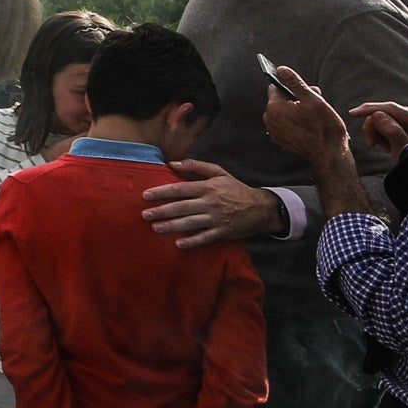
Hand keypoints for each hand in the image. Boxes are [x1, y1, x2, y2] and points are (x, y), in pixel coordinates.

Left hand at [142, 160, 282, 247]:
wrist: (262, 208)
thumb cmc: (236, 189)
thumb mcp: (219, 173)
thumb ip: (196, 166)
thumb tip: (172, 163)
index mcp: (208, 187)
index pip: (180, 189)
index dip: (162, 192)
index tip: (146, 195)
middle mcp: (211, 203)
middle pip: (182, 207)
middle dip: (161, 211)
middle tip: (145, 215)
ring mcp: (217, 218)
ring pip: (190, 223)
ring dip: (171, 226)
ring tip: (155, 228)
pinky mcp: (223, 232)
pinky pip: (205, 237)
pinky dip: (192, 241)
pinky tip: (178, 244)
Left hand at [259, 64, 350, 161]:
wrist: (329, 155)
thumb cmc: (324, 127)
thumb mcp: (313, 99)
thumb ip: (295, 82)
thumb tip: (281, 70)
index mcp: (274, 108)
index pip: (276, 86)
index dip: (293, 87)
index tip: (306, 92)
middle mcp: (269, 119)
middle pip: (281, 99)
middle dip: (296, 98)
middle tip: (314, 104)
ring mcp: (274, 131)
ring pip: (284, 112)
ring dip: (297, 110)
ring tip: (313, 116)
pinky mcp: (281, 139)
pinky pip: (286, 123)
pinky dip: (295, 122)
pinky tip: (309, 126)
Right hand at [347, 101, 407, 156]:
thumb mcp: (403, 150)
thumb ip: (392, 131)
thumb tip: (377, 114)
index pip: (392, 108)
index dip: (370, 109)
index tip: (352, 113)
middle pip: (386, 112)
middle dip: (374, 126)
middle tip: (372, 144)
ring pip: (385, 117)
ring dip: (378, 132)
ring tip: (383, 147)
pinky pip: (389, 122)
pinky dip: (383, 133)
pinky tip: (387, 144)